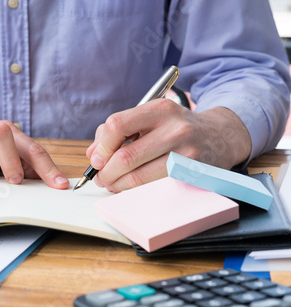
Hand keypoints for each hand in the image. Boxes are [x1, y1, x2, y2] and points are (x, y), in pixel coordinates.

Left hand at [86, 99, 251, 191]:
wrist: (219, 136)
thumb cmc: (175, 128)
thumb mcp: (150, 118)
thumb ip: (118, 131)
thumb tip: (93, 154)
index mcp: (159, 109)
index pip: (117, 124)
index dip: (102, 146)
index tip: (97, 158)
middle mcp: (175, 128)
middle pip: (126, 156)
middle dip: (106, 172)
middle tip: (101, 177)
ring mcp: (186, 152)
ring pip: (138, 177)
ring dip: (117, 185)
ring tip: (112, 184)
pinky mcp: (191, 173)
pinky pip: (154, 187)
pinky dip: (135, 190)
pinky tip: (131, 186)